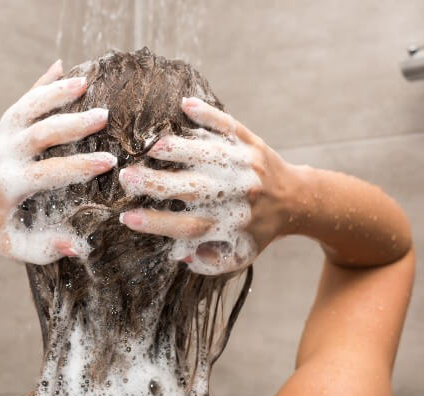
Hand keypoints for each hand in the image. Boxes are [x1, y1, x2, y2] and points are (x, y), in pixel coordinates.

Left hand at [0, 60, 116, 263]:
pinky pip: (23, 101)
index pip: (48, 172)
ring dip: (56, 92)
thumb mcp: (13, 248)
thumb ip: (44, 248)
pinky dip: (42, 83)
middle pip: (40, 132)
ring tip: (84, 81)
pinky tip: (62, 67)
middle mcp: (3, 155)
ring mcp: (0, 137)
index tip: (108, 162)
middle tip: (104, 117)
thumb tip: (77, 247)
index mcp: (8, 185)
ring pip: (28, 107)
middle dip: (74, 124)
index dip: (79, 167)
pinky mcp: (2, 128)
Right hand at [118, 97, 294, 274]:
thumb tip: (180, 254)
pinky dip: (209, 115)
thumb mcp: (239, 255)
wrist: (298, 200)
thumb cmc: (258, 229)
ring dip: (178, 149)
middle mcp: (238, 195)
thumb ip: (209, 262)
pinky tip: (185, 105)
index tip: (125, 218)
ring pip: (209, 154)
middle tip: (126, 177)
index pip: (187, 227)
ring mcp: (246, 166)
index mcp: (230, 224)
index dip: (155, 223)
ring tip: (150, 147)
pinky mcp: (252, 143)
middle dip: (157, 183)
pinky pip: (230, 126)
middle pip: (193, 189)